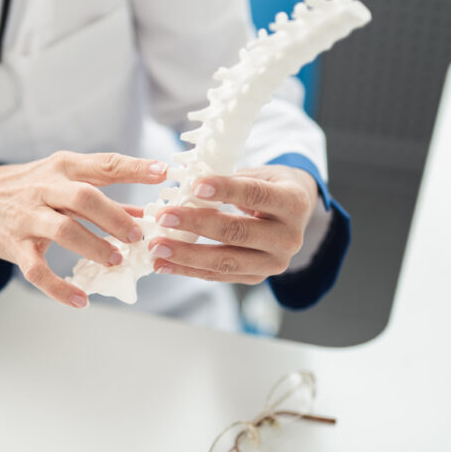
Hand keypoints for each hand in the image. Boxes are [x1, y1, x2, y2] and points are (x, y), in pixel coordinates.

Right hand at [0, 151, 166, 307]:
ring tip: (115, 260)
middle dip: (115, 217)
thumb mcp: (62, 182)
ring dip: (93, 246)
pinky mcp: (14, 245)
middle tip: (138, 235)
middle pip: (83, 197)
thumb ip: (103, 197)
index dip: (134, 168)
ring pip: (62, 230)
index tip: (163, 172)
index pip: (103, 164)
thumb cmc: (25, 187)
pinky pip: (37, 270)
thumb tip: (146, 213)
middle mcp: (44, 188)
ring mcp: (27, 217)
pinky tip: (80, 300)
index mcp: (63, 168)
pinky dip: (59, 288)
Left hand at [148, 165, 318, 283]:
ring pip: (226, 261)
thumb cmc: (270, 186)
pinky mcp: (257, 277)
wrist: (294, 213)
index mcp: (293, 203)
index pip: (255, 195)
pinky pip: (218, 275)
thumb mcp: (259, 174)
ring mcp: (274, 262)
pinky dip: (188, 270)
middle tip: (163, 217)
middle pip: (237, 232)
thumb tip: (186, 188)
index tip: (194, 186)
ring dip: (186, 255)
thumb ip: (230, 179)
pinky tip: (163, 264)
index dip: (225, 190)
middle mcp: (289, 238)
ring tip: (156, 248)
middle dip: (196, 225)